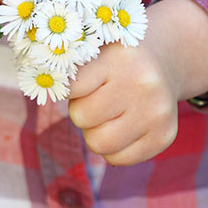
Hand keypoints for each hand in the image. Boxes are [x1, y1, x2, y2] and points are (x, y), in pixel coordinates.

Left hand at [67, 0, 207, 165]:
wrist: (162, 64)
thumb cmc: (115, 59)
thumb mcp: (96, 48)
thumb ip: (70, 65)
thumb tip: (42, 80)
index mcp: (119, 58)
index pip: (69, 87)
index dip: (67, 88)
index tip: (77, 82)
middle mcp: (142, 84)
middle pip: (82, 118)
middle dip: (83, 111)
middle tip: (97, 97)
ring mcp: (156, 112)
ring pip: (98, 143)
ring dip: (96, 131)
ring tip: (109, 113)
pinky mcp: (165, 136)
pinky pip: (119, 160)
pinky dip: (114, 148)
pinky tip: (125, 126)